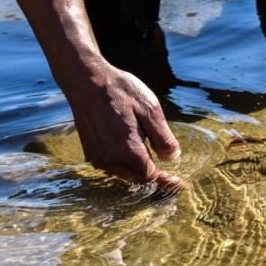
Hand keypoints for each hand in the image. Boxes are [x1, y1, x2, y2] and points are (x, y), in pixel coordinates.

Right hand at [61, 60, 182, 188]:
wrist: (86, 81)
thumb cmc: (120, 91)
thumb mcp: (150, 109)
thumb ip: (163, 138)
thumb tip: (171, 158)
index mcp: (129, 151)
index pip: (152, 176)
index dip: (167, 179)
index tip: (180, 184)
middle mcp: (111, 159)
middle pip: (138, 178)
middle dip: (153, 174)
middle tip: (167, 167)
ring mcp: (98, 157)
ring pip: (124, 173)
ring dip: (137, 168)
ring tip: (147, 150)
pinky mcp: (91, 152)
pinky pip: (112, 165)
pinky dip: (124, 162)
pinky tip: (130, 146)